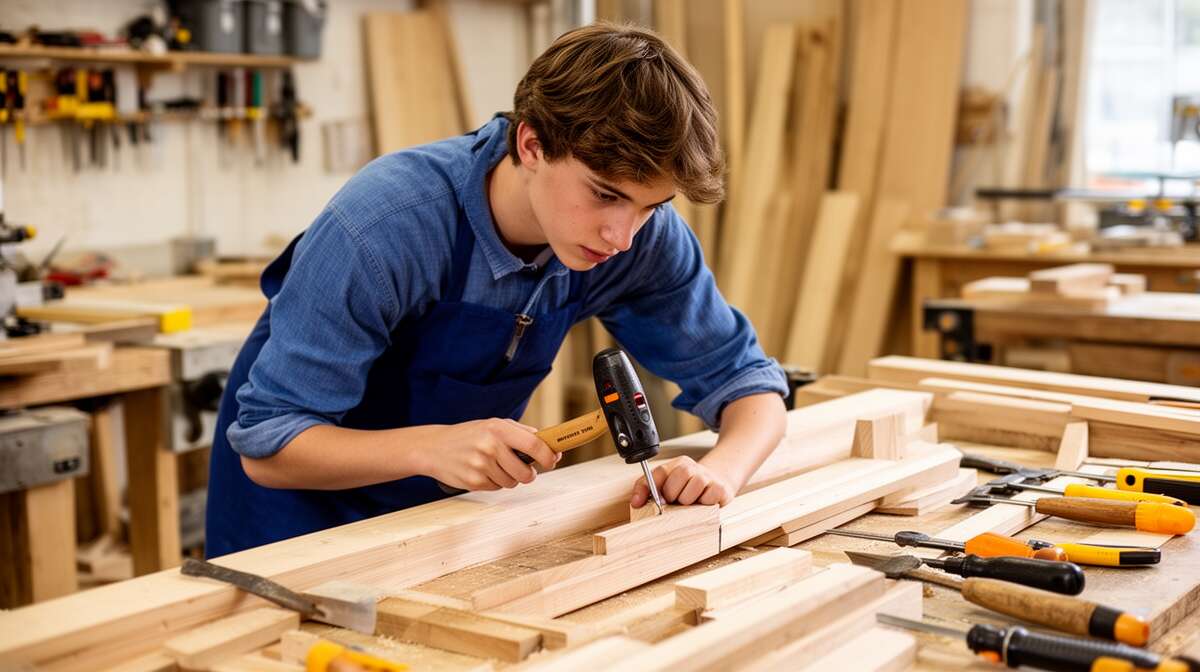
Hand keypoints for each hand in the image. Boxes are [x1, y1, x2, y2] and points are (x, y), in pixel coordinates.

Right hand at [423, 418, 559, 490]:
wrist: (434, 447)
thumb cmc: (469, 435)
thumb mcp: (493, 425)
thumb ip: (522, 433)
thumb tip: (551, 448)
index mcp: (498, 429)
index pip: (534, 444)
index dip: (548, 456)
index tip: (552, 460)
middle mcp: (490, 446)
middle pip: (525, 473)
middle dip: (528, 474)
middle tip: (524, 469)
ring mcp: (481, 466)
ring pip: (512, 483)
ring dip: (510, 478)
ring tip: (495, 466)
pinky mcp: (473, 482)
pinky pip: (497, 488)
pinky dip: (494, 482)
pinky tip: (482, 471)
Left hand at [630, 456, 736, 507]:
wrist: (718, 483)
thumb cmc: (688, 489)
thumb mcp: (668, 485)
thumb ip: (649, 490)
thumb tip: (636, 502)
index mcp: (677, 464)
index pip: (658, 473)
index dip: (647, 488)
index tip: (638, 503)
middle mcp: (692, 467)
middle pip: (676, 479)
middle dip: (672, 495)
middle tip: (675, 501)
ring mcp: (707, 477)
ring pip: (691, 490)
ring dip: (687, 502)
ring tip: (689, 503)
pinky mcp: (720, 488)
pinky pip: (708, 498)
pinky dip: (704, 504)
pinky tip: (703, 503)